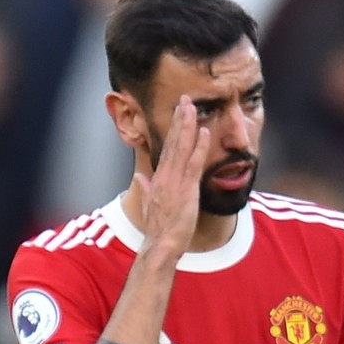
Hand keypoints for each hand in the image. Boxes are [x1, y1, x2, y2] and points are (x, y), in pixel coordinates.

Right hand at [133, 95, 208, 257]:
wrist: (161, 245)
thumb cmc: (158, 229)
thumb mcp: (149, 205)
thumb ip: (146, 188)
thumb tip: (140, 177)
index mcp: (159, 178)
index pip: (167, 147)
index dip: (173, 129)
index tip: (178, 112)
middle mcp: (165, 176)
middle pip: (173, 141)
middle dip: (179, 119)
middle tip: (185, 99)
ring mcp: (175, 181)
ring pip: (182, 147)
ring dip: (187, 125)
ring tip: (191, 106)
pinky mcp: (186, 189)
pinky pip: (193, 163)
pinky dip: (198, 147)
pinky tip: (203, 131)